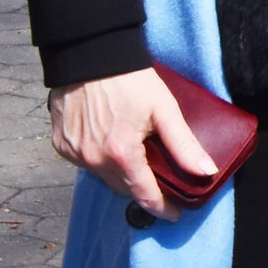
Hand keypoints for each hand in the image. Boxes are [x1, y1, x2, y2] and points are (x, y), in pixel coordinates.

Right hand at [47, 69, 214, 220]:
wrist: (89, 53)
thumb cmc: (129, 78)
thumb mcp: (164, 108)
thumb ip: (184, 144)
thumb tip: (206, 172)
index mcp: (121, 154)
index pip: (144, 196)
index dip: (162, 208)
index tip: (174, 213)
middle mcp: (93, 160)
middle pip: (123, 188)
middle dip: (142, 189)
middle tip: (158, 181)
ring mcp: (74, 153)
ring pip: (102, 176)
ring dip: (119, 173)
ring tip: (136, 159)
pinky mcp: (60, 144)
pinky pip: (84, 162)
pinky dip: (98, 159)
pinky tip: (109, 144)